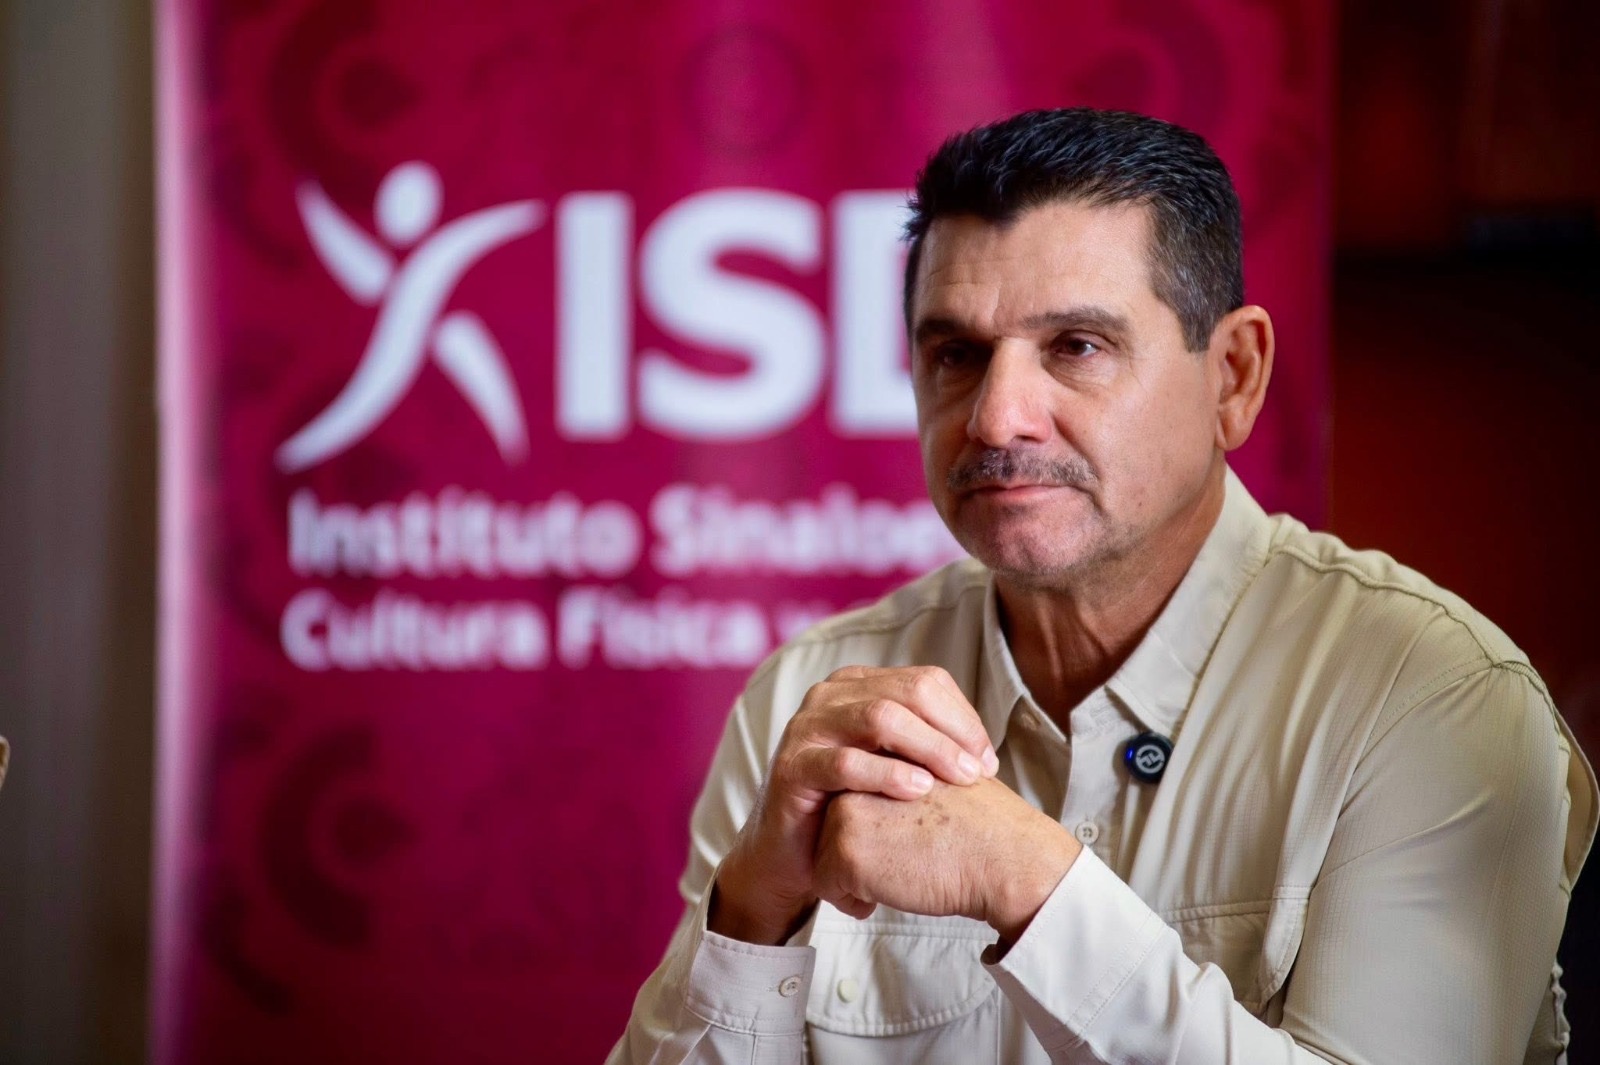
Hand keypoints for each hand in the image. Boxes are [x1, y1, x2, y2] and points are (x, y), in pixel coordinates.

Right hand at [710, 666, 998, 944]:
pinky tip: (918, 790)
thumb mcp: (893, 768)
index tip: (988, 761)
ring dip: (928, 747)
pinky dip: (887, 773)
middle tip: (979, 771)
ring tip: (959, 779)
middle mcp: (830, 696)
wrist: (795, 855)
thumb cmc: (854, 808)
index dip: (964, 717)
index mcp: (858, 687)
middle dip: (951, 731)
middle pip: (907, 693)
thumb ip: (927, 747)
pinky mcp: (792, 767)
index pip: (925, 681)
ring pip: (879, 717)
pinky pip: (845, 762)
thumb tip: (984, 752)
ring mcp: (806, 727)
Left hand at [812, 776, 1080, 941]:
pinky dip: (853, 900)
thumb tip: (875, 812)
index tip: (907, 843)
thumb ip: (900, 779)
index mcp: (880, 752)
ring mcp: (847, 809)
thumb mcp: (937, 780)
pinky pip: (827, 886)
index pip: (852, 800)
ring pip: (824, 856)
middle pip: (834, 827)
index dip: (876, 830)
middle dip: (861, 852)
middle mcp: (857, 773)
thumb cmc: (982, 826)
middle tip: (905, 860)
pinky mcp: (847, 847)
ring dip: (854, 878)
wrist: (1006, 856)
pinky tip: (885, 897)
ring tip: (900, 875)